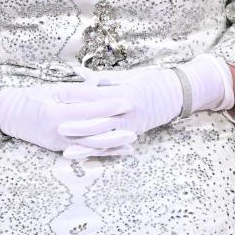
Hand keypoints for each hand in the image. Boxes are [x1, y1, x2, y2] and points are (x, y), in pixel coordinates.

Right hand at [0, 82, 137, 156]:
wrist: (9, 114)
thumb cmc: (32, 97)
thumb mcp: (54, 90)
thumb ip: (78, 90)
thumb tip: (103, 84)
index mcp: (55, 113)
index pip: (87, 110)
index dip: (109, 106)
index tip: (128, 101)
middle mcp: (58, 131)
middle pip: (92, 131)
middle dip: (116, 129)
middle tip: (136, 124)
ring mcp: (59, 143)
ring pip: (90, 145)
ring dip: (113, 144)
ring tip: (132, 141)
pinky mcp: (61, 149)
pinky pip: (85, 152)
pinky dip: (103, 152)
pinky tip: (118, 151)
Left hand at [59, 67, 182, 144]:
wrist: (177, 93)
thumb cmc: (151, 80)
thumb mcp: (128, 76)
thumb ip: (104, 80)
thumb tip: (81, 76)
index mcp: (124, 93)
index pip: (94, 95)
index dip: (75, 96)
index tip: (57, 94)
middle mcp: (127, 111)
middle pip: (98, 120)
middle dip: (77, 125)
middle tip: (57, 126)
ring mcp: (131, 126)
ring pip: (105, 138)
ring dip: (86, 146)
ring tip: (67, 151)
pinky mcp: (133, 134)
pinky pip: (115, 147)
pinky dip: (100, 154)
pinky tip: (87, 158)